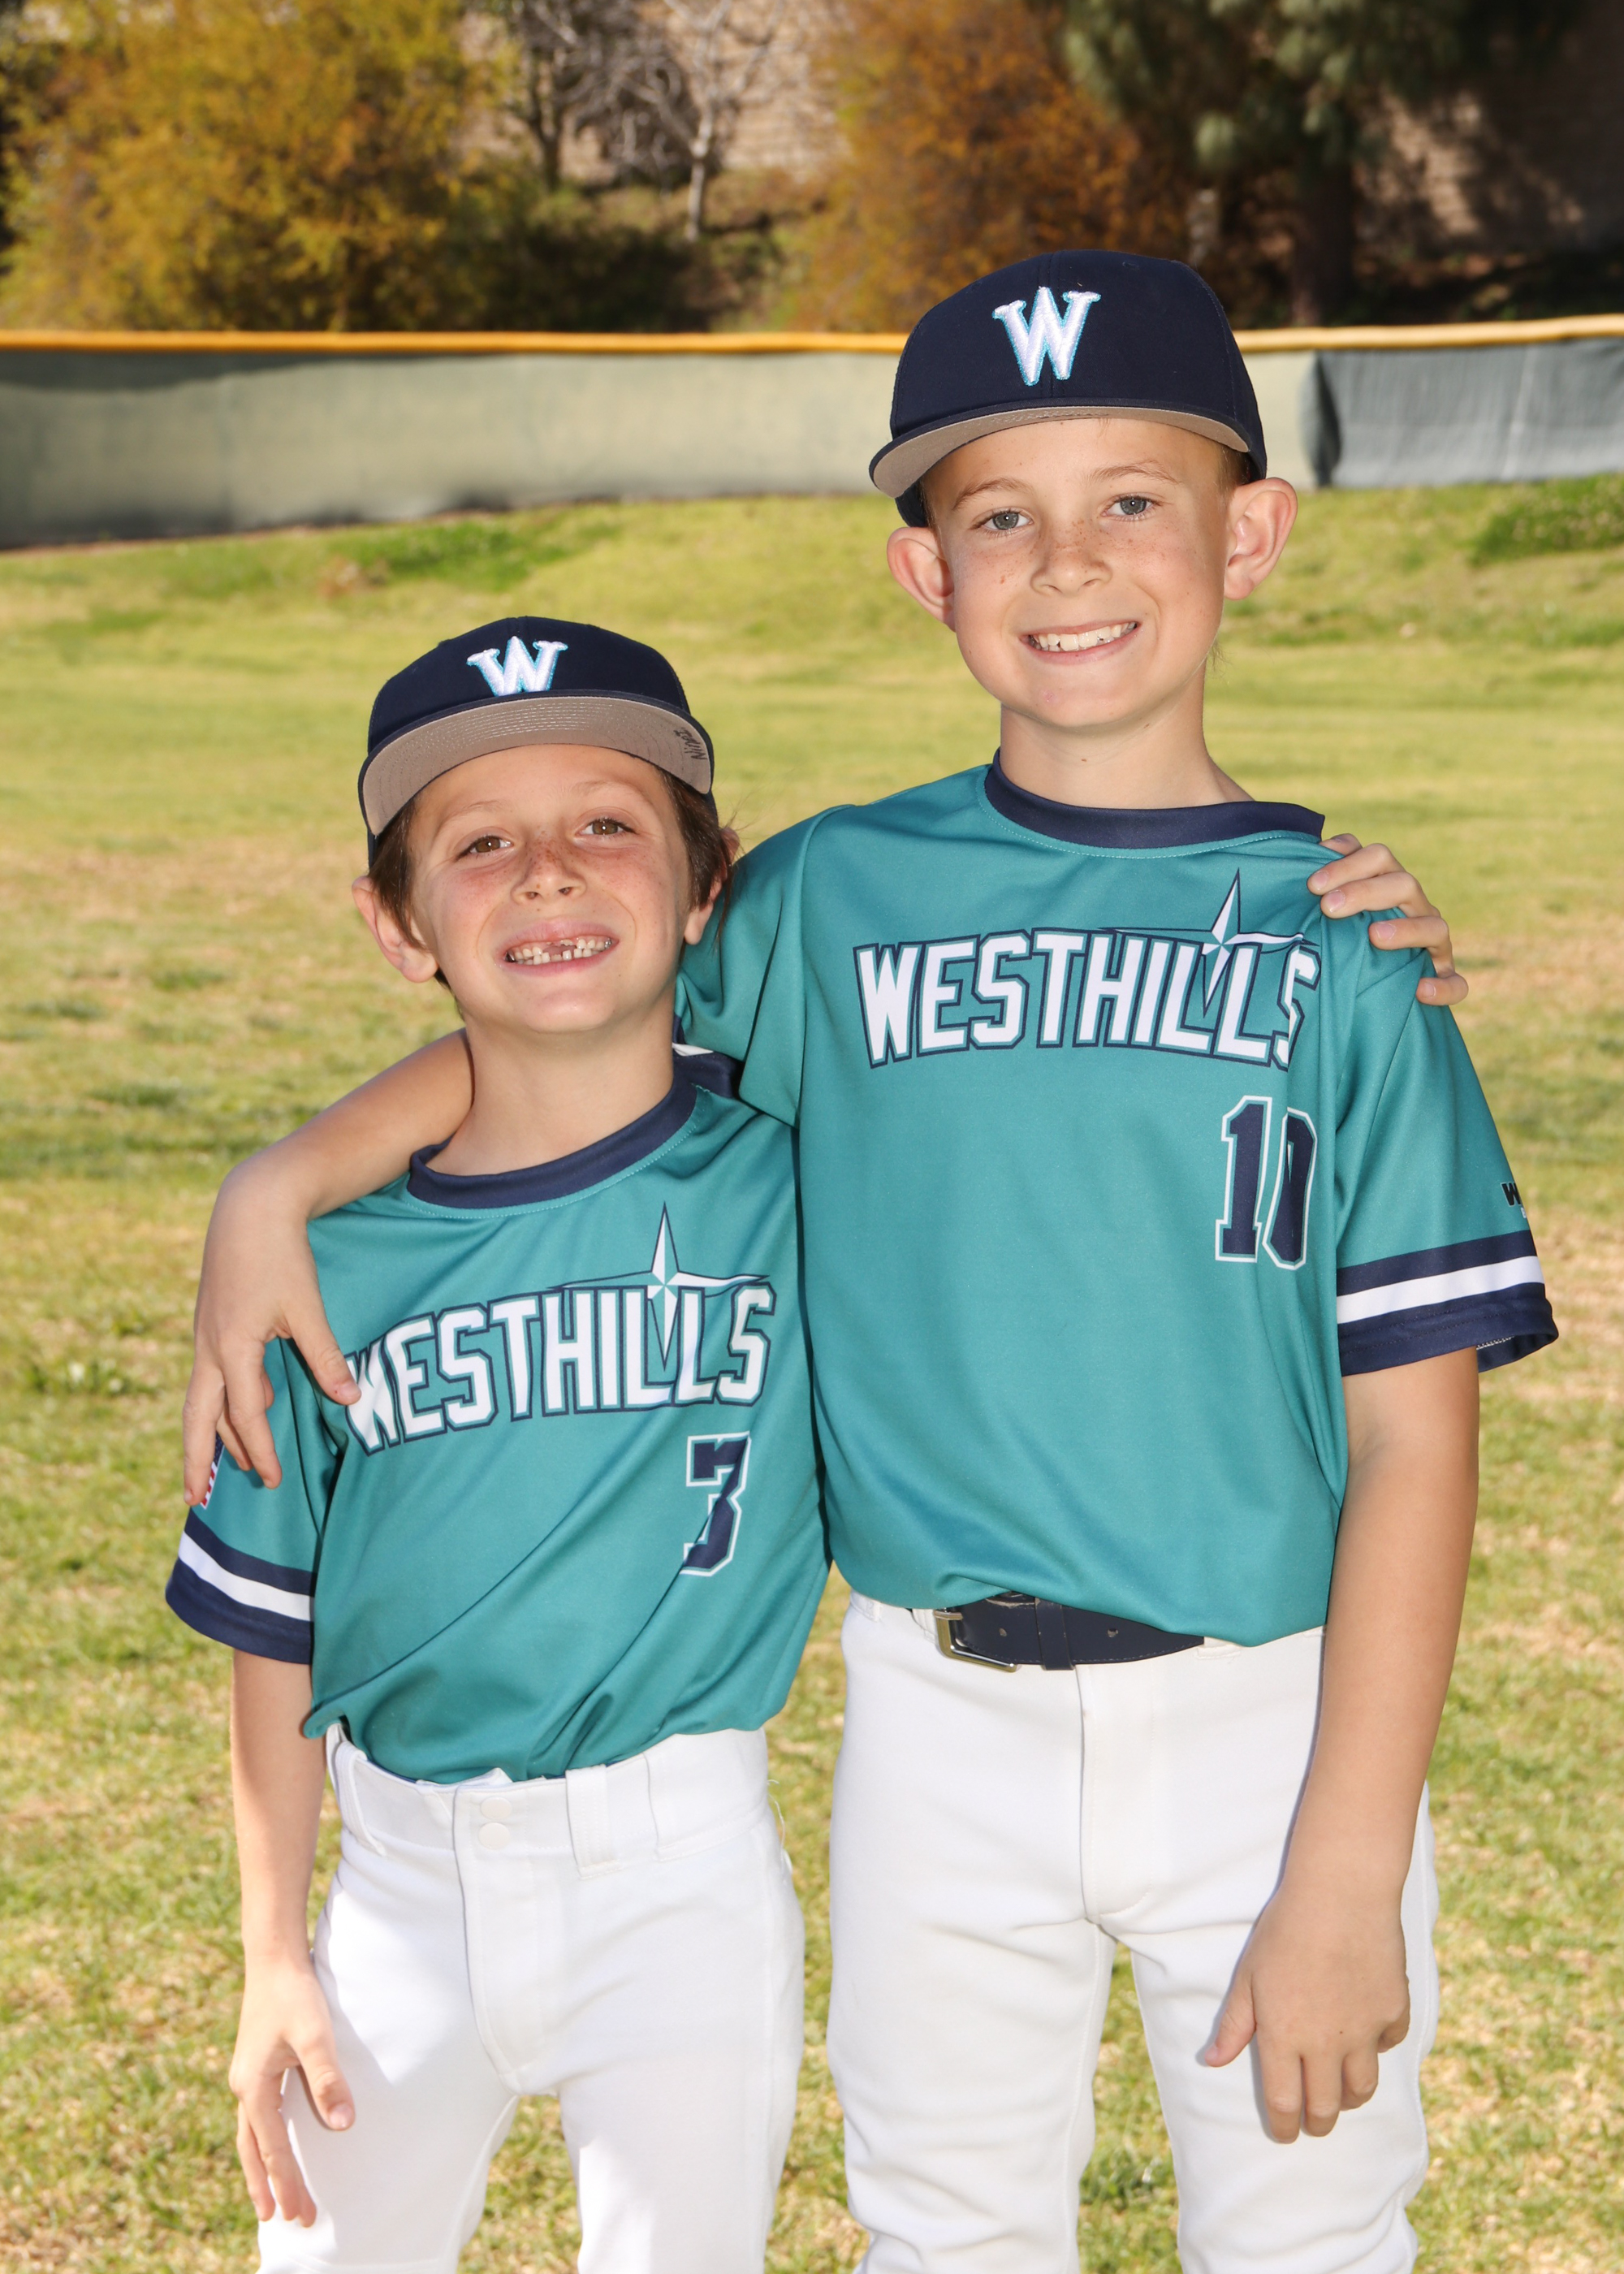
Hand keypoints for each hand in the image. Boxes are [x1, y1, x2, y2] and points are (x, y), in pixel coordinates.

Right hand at [183, 1162, 355, 1502]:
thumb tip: (351, 1400)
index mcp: (232, 1348)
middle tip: (193, 1498)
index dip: (261, 1450)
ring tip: (216, 1467)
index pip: (245, 1415)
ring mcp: (205, 1336)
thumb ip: (326, 1357)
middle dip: (197, 1460)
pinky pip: (212, 1375)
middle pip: (197, 1417)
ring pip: (203, 1397)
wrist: (250, 1207)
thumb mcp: (307, 1307)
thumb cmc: (280, 1255)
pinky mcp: (212, 1323)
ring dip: (211, 1432)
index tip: (274, 1479)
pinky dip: (222, 1400)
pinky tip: (243, 1407)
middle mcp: (209, 1347)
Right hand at [230, 1955, 353, 2226]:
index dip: (287, 2182)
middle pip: (253, 2150)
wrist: (273, 1958)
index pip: (272, 2148)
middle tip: (285, 2222)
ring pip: (250, 2136)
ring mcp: (247, 2077)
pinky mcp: (256, 2065)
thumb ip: (327, 2080)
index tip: (298, 2215)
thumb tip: (343, 2126)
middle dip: (270, 2187)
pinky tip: (274, 2146)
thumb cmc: (295, 1995)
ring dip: (262, 2168)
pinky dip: (262, 2141)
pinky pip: (256, 2116)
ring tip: (271, 2201)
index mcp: (254, 2087)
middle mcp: (244, 2087)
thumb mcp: (315, 2035)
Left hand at [1203, 1875, 1409, 2142]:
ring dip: (1349, 2097)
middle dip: (1318, 2122)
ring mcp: (1364, 2031)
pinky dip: (1377, 2046)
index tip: (1284, 2133)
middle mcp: (1326, 2044)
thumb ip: (1233, 2024)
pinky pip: (1388, 2044)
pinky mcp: (1393, 2012)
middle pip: (1327, 2107)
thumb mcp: (1248, 1975)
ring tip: (1339, 2091)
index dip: (1284, 2126)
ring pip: (1362, 2089)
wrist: (1341, 1894)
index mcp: (1284, 2037)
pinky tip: (1367, 2034)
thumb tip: (1212, 2062)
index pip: (1285, 2103)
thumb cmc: (1285, 1930)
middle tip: (1313, 2121)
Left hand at [1307, 836, 1466, 1006]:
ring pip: (1434, 926)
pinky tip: (1419, 991)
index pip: (1376, 858)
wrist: (1365, 984)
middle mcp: (1414, 907)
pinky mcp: (1442, 977)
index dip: (1348, 864)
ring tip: (1374, 936)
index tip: (1313, 884)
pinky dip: (1443, 986)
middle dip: (1364, 892)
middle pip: (1402, 884)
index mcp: (1388, 883)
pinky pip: (1456, 983)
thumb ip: (1321, 882)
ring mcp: (1433, 942)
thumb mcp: (1326, 909)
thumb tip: (1310, 853)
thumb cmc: (1339, 936)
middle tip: (1329, 907)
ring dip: (1406, 929)